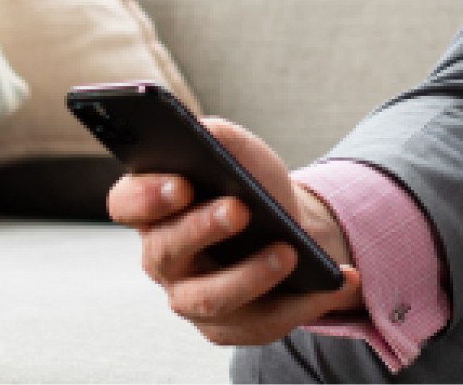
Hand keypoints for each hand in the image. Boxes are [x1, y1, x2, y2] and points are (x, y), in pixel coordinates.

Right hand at [108, 116, 366, 347]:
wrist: (287, 223)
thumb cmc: (251, 182)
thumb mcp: (238, 151)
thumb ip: (215, 137)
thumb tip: (205, 134)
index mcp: (152, 208)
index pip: (125, 204)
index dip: (146, 197)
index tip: (182, 183)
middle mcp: (162, 258)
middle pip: (166, 251)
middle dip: (203, 228)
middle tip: (240, 208)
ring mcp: (190, 298)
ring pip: (211, 297)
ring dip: (251, 274)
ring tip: (290, 252)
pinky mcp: (228, 328)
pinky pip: (259, 323)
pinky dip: (302, 303)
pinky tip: (336, 281)